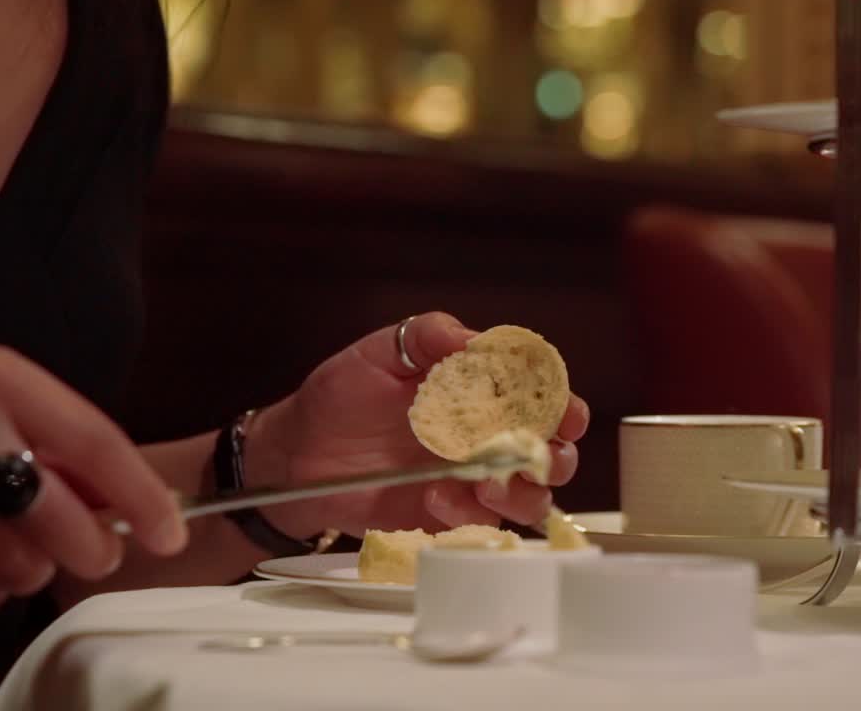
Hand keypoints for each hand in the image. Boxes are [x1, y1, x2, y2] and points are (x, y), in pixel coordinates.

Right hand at [0, 345, 186, 610]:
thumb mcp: (4, 398)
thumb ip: (60, 445)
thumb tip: (123, 505)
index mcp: (0, 380)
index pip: (93, 442)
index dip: (140, 494)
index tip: (172, 536)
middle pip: (49, 511)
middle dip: (88, 547)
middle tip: (100, 555)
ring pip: (7, 558)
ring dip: (28, 571)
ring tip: (24, 558)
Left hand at [248, 313, 589, 538]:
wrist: (296, 455)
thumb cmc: (340, 395)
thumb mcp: (381, 351)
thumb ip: (428, 337)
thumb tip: (475, 342)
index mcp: (482, 392)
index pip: (542, 397)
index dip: (563, 406)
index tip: (564, 415)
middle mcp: (487, 436)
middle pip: (552, 453)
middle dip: (554, 457)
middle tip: (531, 456)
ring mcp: (471, 479)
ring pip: (529, 497)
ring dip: (520, 493)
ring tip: (484, 484)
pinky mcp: (449, 516)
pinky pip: (481, 525)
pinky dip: (469, 514)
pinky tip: (436, 497)